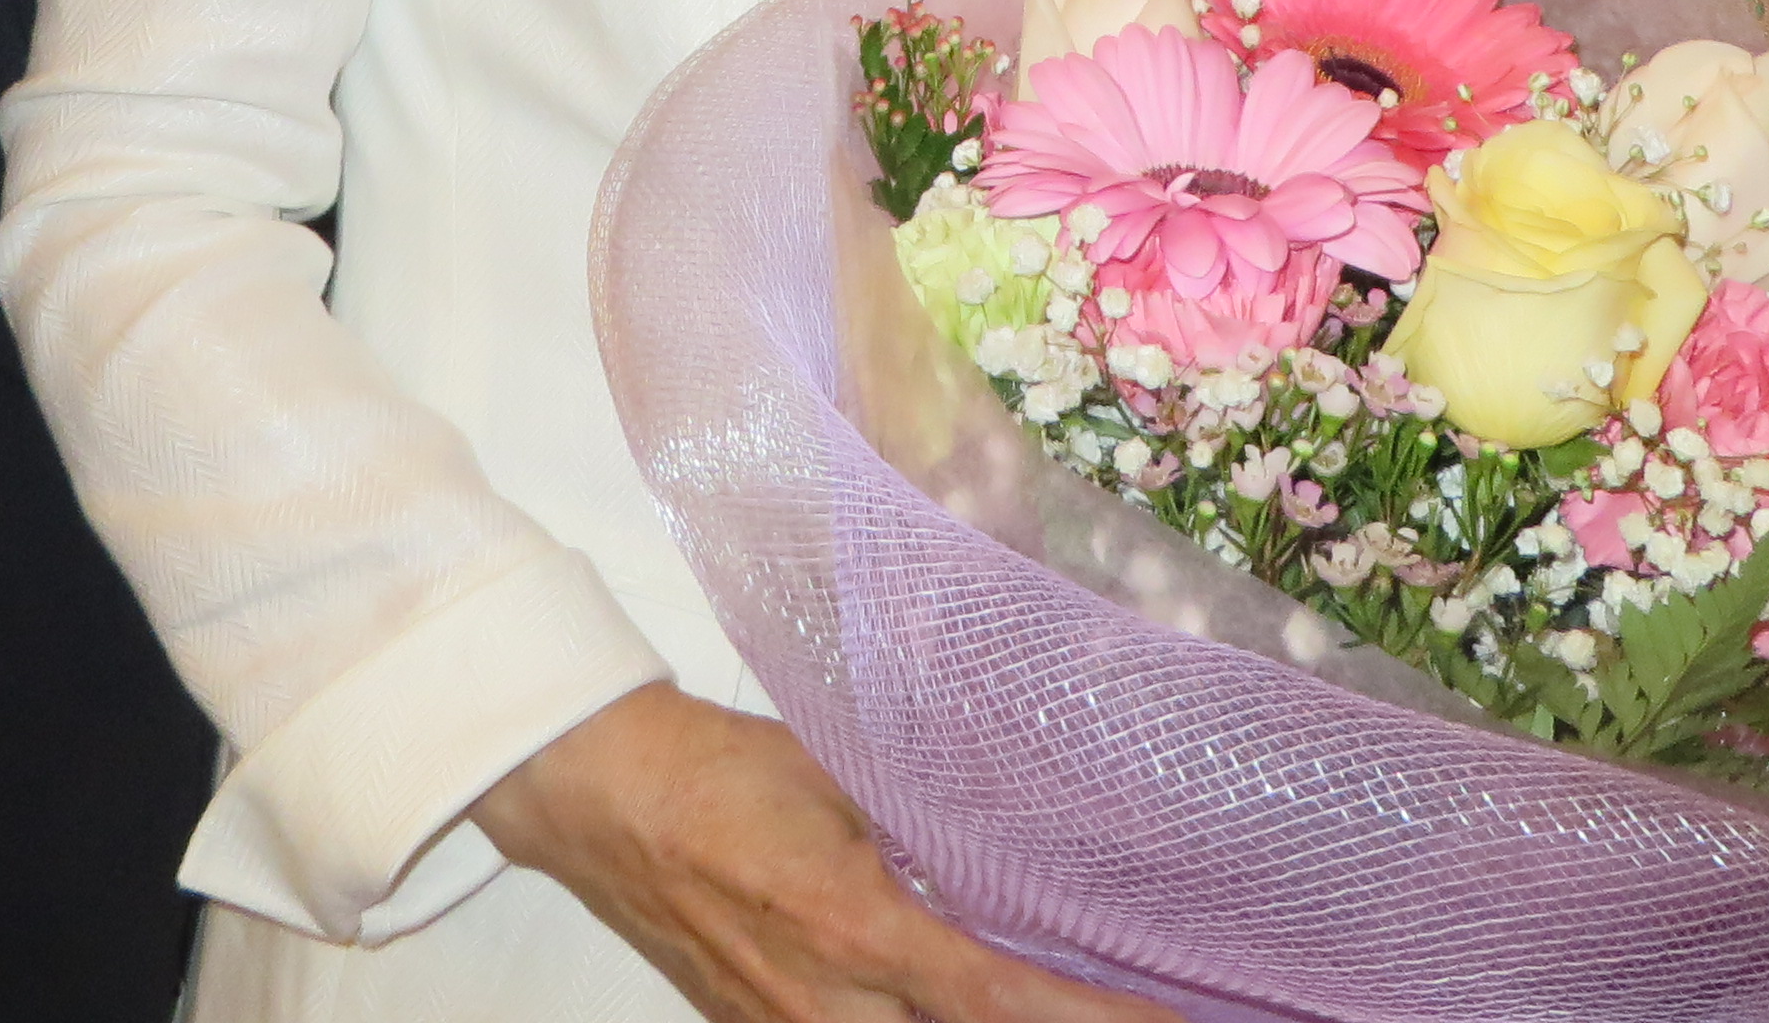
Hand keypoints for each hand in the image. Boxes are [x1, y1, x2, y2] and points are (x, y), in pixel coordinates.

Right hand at [474, 685, 1178, 1022]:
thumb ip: (929, 820)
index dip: (1093, 1020)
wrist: (600, 797)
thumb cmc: (718, 770)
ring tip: (1038, 1004)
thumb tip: (1012, 837)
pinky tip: (931, 1003)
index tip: (1168, 1020)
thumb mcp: (841, 775)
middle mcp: (828, 1004)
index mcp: (857, 928)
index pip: (1000, 999)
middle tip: (1123, 1009)